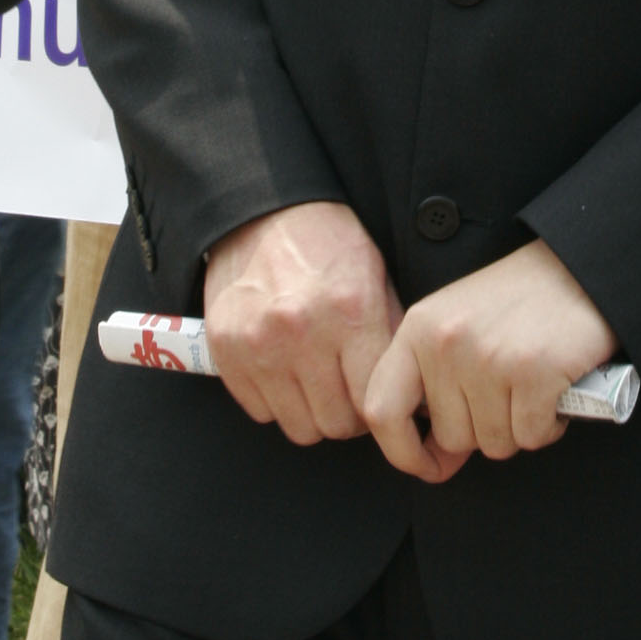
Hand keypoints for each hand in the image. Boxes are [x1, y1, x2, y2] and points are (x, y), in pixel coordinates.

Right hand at [203, 201, 400, 443]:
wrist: (264, 211)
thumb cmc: (327, 243)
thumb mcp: (374, 273)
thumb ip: (390, 334)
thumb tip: (415, 392)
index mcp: (349, 310)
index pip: (372, 401)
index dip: (379, 406)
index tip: (375, 398)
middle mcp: (302, 332)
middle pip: (335, 424)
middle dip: (347, 416)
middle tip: (346, 393)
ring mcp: (259, 345)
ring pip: (299, 428)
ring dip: (311, 413)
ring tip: (315, 383)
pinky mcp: (226, 351)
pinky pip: (260, 412)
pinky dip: (275, 402)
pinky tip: (284, 371)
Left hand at [363, 239, 617, 484]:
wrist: (579, 266)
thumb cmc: (517, 303)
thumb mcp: (456, 325)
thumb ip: (435, 383)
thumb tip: (434, 462)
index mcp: (418, 328)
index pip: (381, 409)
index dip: (401, 451)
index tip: (429, 464)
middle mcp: (446, 342)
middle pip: (450, 437)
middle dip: (483, 431)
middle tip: (508, 395)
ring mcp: (488, 357)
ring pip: (494, 443)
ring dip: (518, 428)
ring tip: (531, 387)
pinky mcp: (534, 372)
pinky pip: (532, 436)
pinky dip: (548, 426)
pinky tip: (555, 392)